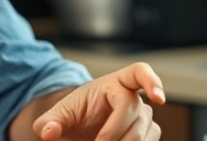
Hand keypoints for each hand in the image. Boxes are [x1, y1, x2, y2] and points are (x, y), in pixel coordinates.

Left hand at [31, 62, 164, 140]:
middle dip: (117, 134)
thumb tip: (47, 134)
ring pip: (144, 133)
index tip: (159, 98)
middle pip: (136, 114)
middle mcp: (133, 97)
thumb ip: (49, 122)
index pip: (139, 72)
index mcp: (113, 83)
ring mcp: (143, 116)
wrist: (82, 124)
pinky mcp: (148, 132)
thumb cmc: (76, 113)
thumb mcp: (58, 115)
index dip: (152, 82)